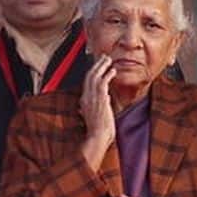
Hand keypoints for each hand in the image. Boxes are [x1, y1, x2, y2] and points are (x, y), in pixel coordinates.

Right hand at [79, 55, 118, 175]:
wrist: (97, 138)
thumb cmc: (99, 132)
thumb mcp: (96, 116)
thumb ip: (98, 106)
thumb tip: (104, 99)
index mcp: (84, 101)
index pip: (87, 82)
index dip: (93, 72)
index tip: (99, 66)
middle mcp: (86, 97)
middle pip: (89, 76)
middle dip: (96, 65)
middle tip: (104, 57)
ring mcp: (92, 98)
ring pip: (94, 76)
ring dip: (102, 66)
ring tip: (109, 60)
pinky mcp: (99, 99)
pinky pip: (102, 82)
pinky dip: (107, 75)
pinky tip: (113, 70)